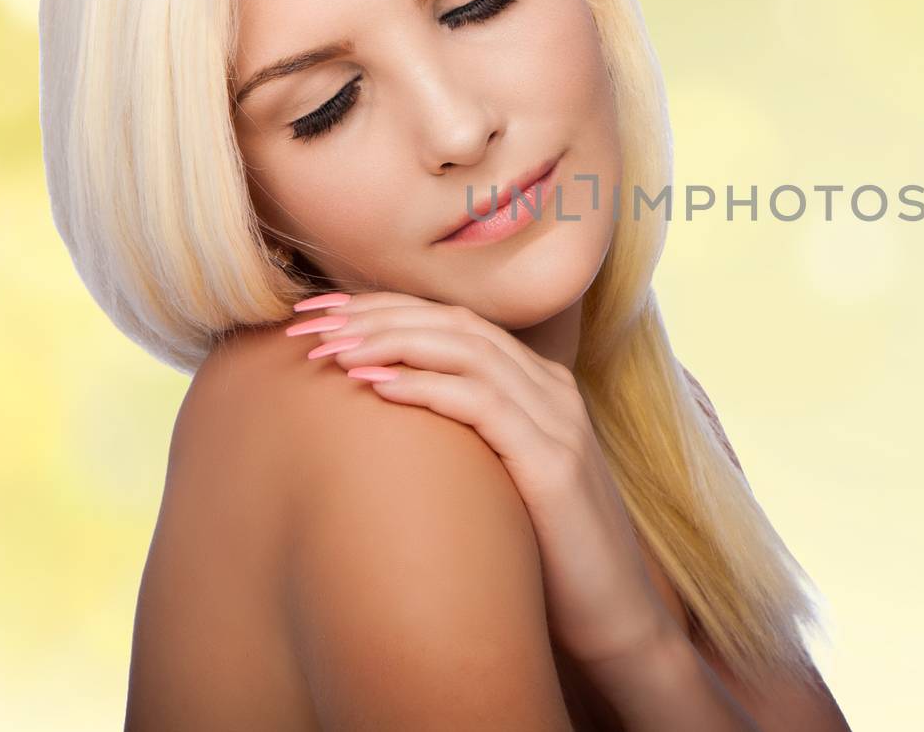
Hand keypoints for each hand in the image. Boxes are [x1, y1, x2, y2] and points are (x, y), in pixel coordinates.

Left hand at [286, 290, 683, 670]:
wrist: (616, 616)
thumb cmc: (546, 555)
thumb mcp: (500, 481)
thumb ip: (462, 440)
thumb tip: (380, 422)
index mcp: (540, 386)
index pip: (455, 322)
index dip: (385, 307)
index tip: (319, 313)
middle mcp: (553, 390)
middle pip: (456, 323)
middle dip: (376, 314)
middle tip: (308, 323)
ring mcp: (558, 421)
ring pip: (467, 349)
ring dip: (391, 340)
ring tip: (330, 347)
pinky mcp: (554, 463)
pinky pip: (482, 403)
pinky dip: (425, 386)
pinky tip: (375, 386)